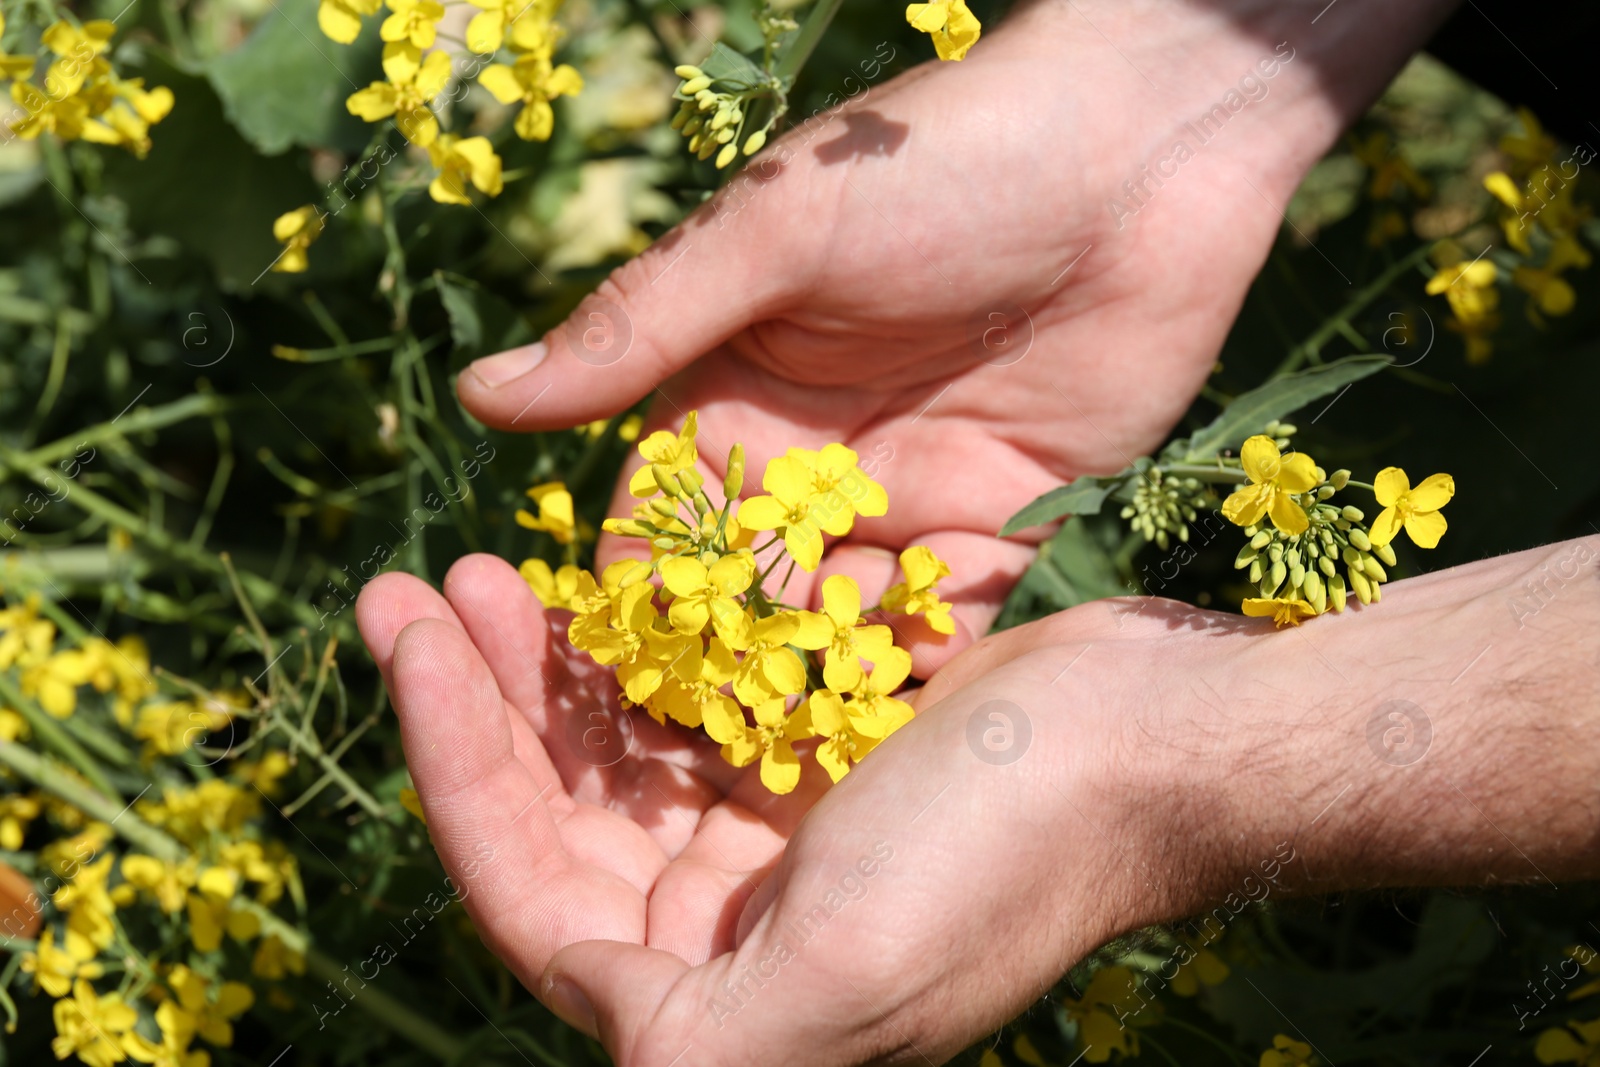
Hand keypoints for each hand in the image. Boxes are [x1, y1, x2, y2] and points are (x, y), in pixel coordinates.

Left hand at [357, 554, 1196, 1064]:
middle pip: (553, 825)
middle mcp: (732, 941)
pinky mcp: (806, 765)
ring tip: (476, 573)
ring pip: (607, 764)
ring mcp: (769, 847)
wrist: (1154, 740)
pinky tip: (587, 588)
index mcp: (722, 1014)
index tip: (411, 640)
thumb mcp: (843, 982)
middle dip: (474, 710)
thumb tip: (586, 1004)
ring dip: (537, 674)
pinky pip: (681, 712)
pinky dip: (628, 654)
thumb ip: (693, 1046)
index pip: (531, 901)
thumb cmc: (1001, 855)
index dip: (453, 774)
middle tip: (411, 588)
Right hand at [454, 0, 1455, 669]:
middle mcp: (814, 467)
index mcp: (734, 402)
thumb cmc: (936, 164)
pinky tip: (933, 702)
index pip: (660, 533)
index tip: (627, 695)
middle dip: (742, 675)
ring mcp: (913, 499)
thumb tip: (481, 393)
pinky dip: (943, 656)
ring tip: (828, 754)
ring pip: (856, 627)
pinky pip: (962, 616)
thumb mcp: (776, 237)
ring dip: (842, 682)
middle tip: (730, 761)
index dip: (640, 612)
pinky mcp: (1013, 519)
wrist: (1138, 149)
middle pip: (754, 602)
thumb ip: (642, 328)